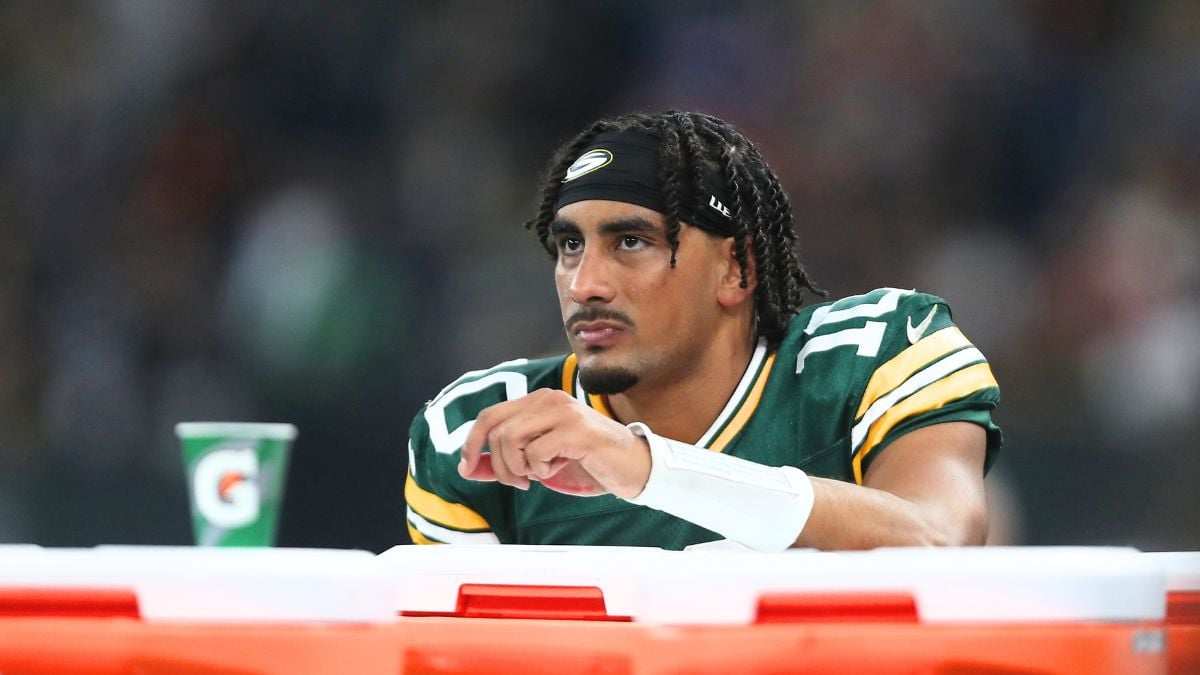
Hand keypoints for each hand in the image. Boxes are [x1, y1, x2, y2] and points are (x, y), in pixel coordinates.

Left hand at [457, 389, 650, 497]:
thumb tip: (467, 468)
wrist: (631, 467)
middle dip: (498, 465)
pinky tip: (559, 467)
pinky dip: (541, 469)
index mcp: (538, 400)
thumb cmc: (586, 462)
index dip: (471, 443)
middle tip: (520, 482)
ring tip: (539, 474)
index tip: (466, 469)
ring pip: (510, 439)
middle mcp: (549, 398)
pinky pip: (536, 452)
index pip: (489, 415)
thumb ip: (504, 462)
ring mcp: (563, 411)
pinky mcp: (576, 429)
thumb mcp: (538, 462)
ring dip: (518, 468)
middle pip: (496, 430)